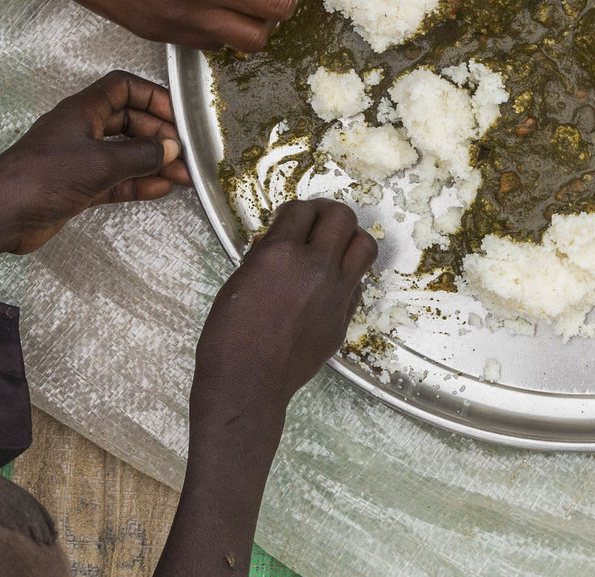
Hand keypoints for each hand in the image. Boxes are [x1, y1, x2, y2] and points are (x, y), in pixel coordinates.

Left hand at [0, 71, 190, 253]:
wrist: (1, 214)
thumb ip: (141, 154)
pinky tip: (161, 189)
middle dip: (159, 134)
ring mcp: (81, 159)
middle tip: (184, 151)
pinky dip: (138, 183)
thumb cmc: (45, 177)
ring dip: (154, 162)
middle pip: (130, 121)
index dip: (152, 96)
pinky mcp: (79, 186)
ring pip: (126, 153)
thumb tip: (171, 148)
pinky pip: (117, 179)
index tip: (177, 115)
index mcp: (83, 110)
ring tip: (183, 174)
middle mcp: (83, 130)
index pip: (123, 88)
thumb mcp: (101, 162)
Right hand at [191, 199, 377, 416]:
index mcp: (281, 254)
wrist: (249, 383)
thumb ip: (265, 255)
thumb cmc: (229, 336)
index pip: (301, 210)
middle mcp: (316, 267)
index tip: (290, 218)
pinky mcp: (346, 316)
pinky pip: (358, 281)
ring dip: (350, 238)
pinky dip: (348, 273)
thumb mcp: (238, 282)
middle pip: (342, 216)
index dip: (294, 210)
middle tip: (316, 222)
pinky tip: (330, 281)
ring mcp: (337, 293)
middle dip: (327, 213)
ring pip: (364, 244)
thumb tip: (279, 240)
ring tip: (334, 246)